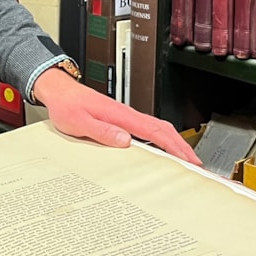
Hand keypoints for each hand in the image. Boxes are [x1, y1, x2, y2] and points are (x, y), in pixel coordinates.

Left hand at [32, 67, 202, 164]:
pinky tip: (163, 149)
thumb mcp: (79, 122)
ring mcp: (126, 117)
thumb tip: (125, 140)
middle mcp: (126, 114)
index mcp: (120, 115)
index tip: (187, 159)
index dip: (174, 146)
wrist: (59, 91)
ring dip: (174, 143)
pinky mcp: (122, 120)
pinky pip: (148, 130)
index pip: (154, 132)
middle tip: (196, 164)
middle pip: (163, 129)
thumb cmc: (67, 105)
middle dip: (182, 146)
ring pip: (158, 128)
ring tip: (185, 159)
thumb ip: (102, 132)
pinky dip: (161, 139)